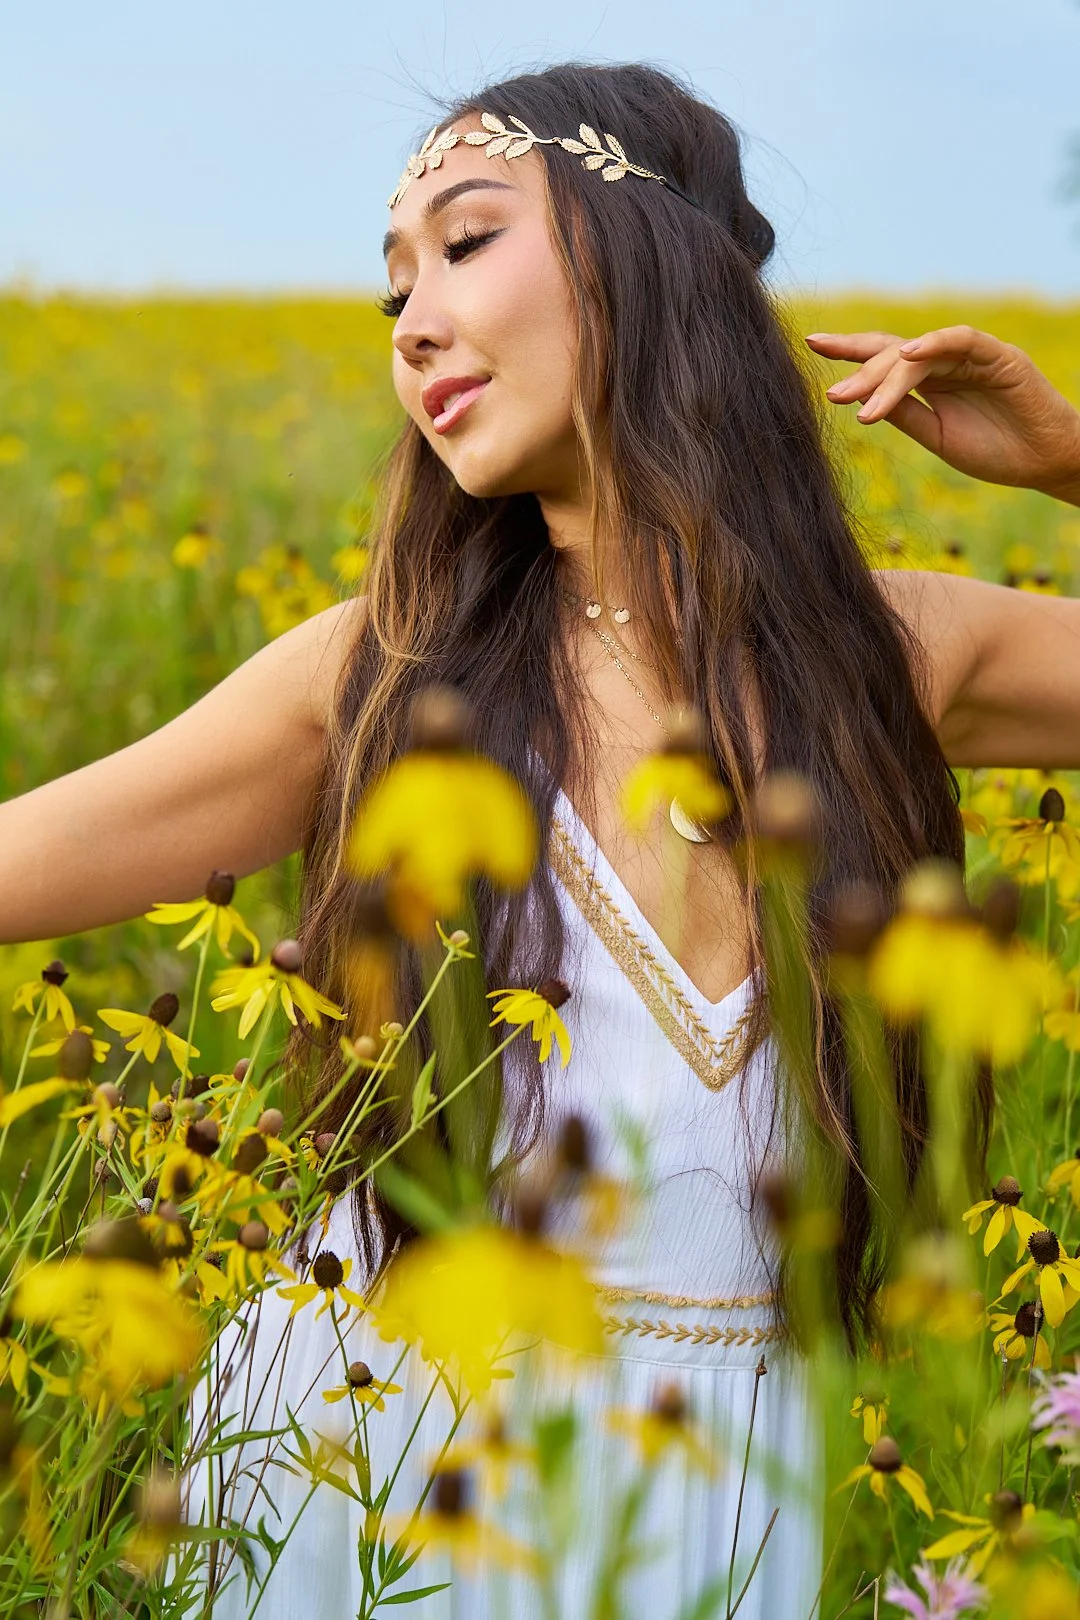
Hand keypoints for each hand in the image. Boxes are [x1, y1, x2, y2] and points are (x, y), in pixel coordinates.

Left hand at [805, 325, 1079, 504]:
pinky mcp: (998, 356)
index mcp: (929, 381)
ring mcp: (971, 356)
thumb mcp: (936, 436)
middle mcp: (945, 362)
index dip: (849, 353)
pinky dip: (935, 343)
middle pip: (893, 352)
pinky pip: (962, 340)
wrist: (1045, 463)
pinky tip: (910, 354)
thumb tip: (861, 402)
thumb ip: (904, 414)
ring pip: (919, 352)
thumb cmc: (995, 451)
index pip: (883, 360)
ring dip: (886, 373)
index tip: (812, 348)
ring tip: (857, 396)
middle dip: (859, 368)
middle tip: (832, 392)